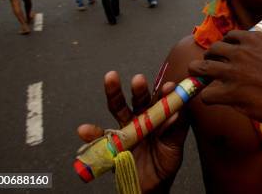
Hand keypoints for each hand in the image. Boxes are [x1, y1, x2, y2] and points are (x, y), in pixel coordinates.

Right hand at [77, 71, 187, 192]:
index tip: (169, 87)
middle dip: (138, 88)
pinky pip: (100, 138)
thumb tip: (176, 113)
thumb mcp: (174, 146)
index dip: (164, 93)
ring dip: (114, 94)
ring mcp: (126, 130)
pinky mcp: (112, 144)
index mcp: (158, 117)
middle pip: (138, 99)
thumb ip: (174, 129)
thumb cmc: (164, 162)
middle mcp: (141, 119)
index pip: (161, 101)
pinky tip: (85, 129)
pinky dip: (91, 133)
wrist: (150, 186)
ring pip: (118, 109)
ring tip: (110, 79)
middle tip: (139, 79)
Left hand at [188, 30, 261, 126]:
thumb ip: (256, 48)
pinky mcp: (232, 92)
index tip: (226, 58)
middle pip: (211, 50)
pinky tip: (217, 100)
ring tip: (205, 83)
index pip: (228, 38)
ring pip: (200, 68)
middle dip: (210, 60)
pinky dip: (209, 98)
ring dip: (200, 76)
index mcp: (253, 38)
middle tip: (212, 70)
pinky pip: (206, 94)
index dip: (225, 49)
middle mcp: (240, 51)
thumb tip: (244, 51)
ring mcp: (234, 71)